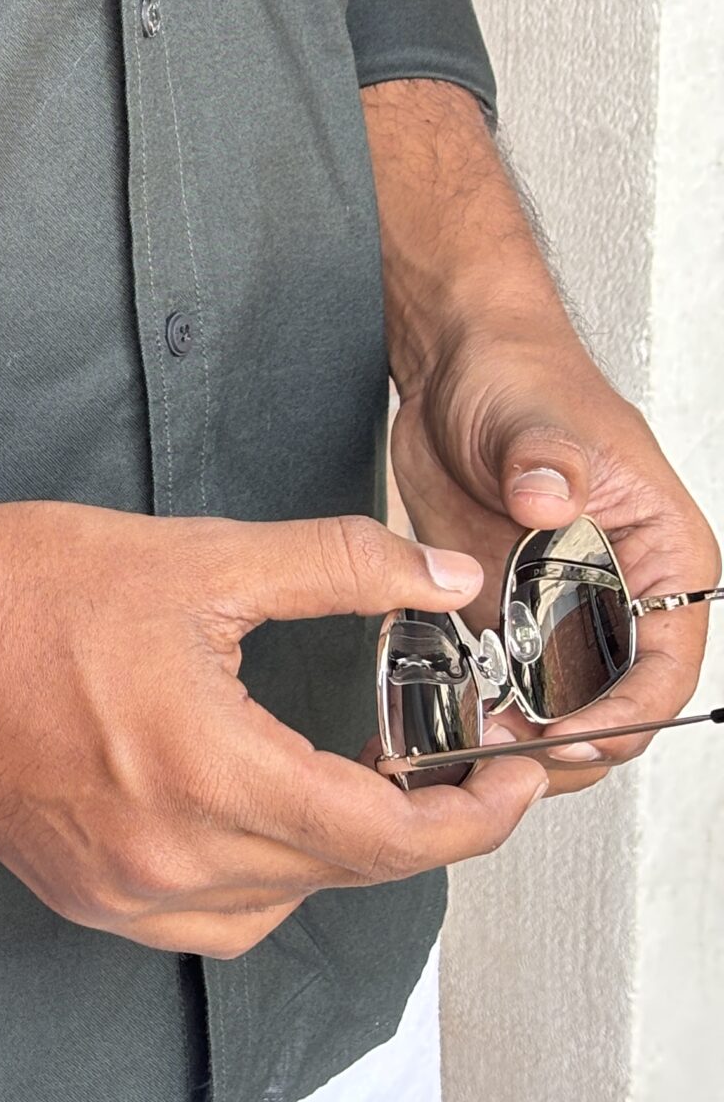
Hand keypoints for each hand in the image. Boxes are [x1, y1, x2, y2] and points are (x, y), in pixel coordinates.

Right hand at [0, 501, 547, 955]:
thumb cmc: (25, 584)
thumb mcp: (199, 556)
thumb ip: (337, 566)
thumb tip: (441, 576)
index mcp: (209, 770)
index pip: (384, 834)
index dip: (472, 816)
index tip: (515, 783)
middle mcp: (170, 856)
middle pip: (343, 871)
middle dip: (414, 822)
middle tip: (448, 765)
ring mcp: (121, 892)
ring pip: (278, 905)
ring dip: (330, 853)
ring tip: (342, 777)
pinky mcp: (82, 897)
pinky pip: (208, 922)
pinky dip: (254, 877)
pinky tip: (247, 813)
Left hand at [391, 291, 720, 795]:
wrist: (456, 362)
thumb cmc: (525, 374)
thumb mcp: (538, 415)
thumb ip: (547, 461)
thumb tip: (547, 497)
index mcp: (663, 558)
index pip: (665, 668)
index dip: (624, 715)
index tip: (570, 733)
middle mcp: (619, 596)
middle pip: (615, 708)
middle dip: (566, 743)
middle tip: (508, 748)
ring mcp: (560, 610)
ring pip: (560, 710)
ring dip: (521, 737)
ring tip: (471, 742)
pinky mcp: (504, 611)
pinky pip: (504, 684)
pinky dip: (480, 710)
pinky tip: (445, 718)